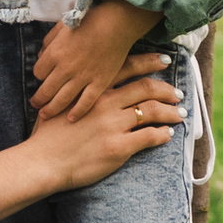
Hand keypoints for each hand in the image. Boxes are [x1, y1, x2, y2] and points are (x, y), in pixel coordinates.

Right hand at [25, 62, 183, 193]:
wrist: (43, 161)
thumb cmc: (47, 135)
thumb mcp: (59, 103)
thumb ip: (77, 91)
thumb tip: (83, 84)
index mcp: (93, 89)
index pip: (127, 68)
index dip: (149, 62)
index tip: (163, 61)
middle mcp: (106, 103)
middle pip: (146, 88)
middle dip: (167, 89)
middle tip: (178, 93)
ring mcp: (114, 124)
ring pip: (153, 111)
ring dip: (171, 111)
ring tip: (179, 113)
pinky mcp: (120, 147)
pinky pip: (150, 136)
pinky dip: (163, 134)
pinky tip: (167, 134)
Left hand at [31, 0, 153, 122]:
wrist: (116, 23)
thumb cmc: (89, 20)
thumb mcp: (62, 25)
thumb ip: (49, 41)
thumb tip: (41, 54)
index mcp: (55, 53)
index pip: (38, 72)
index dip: (39, 76)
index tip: (43, 77)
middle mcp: (66, 68)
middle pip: (46, 90)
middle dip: (38, 99)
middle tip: (35, 105)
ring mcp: (83, 77)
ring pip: (62, 100)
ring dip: (51, 109)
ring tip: (44, 115)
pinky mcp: (100, 83)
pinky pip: (86, 102)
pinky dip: (77, 112)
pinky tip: (70, 119)